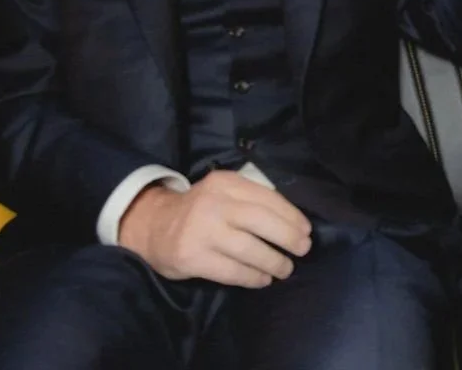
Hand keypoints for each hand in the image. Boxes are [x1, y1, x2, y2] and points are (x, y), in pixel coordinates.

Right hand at [118, 170, 312, 287]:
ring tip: (285, 268)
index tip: (306, 229)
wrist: (154, 226)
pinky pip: (231, 270)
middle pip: (261, 221)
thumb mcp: (223, 192)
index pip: (267, 197)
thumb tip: (292, 220)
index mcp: (226, 183)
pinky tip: (263, 279)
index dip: (290, 215)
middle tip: (303, 249)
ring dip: (273, 261)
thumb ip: (250, 199)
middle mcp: (214, 203)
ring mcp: (201, 231)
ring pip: (248, 248)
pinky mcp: (192, 257)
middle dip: (287, 237)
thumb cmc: (201, 209)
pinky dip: (252, 276)